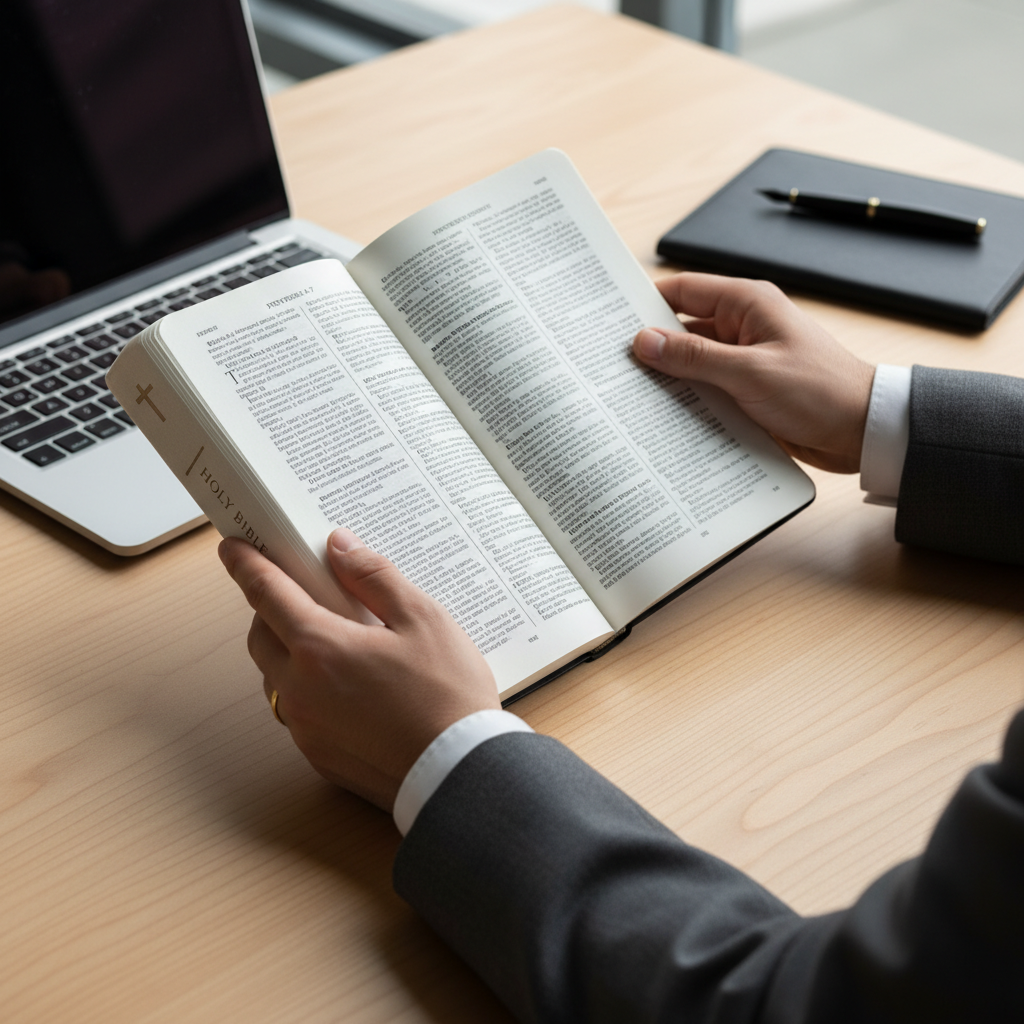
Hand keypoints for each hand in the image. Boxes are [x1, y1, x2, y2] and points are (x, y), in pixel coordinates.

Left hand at [219, 528, 499, 811]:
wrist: (460, 774)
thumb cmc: (448, 695)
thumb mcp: (422, 619)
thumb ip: (374, 578)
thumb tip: (340, 547)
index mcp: (320, 648)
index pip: (267, 594)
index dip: (247, 565)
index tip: (234, 548)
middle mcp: (300, 690)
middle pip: (262, 637)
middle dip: (268, 608)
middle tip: (295, 591)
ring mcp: (306, 728)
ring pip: (276, 678)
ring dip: (288, 652)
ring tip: (329, 639)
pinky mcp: (319, 757)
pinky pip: (298, 712)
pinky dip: (307, 689)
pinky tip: (345, 685)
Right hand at [633, 273, 874, 472]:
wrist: (863, 431)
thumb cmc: (820, 392)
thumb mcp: (750, 373)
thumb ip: (695, 356)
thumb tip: (645, 341)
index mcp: (747, 303)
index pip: (682, 290)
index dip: (645, 303)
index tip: (610, 320)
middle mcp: (743, 325)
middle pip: (681, 328)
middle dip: (650, 345)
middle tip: (611, 363)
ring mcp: (744, 358)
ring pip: (691, 361)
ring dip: (668, 376)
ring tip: (629, 392)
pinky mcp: (746, 388)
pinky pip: (706, 387)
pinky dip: (687, 397)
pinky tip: (664, 413)